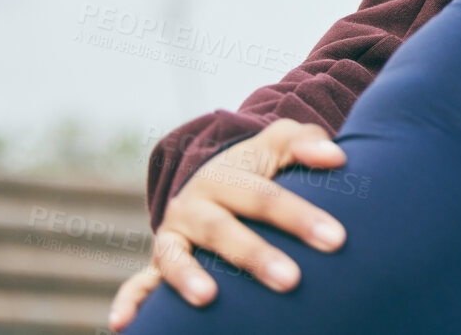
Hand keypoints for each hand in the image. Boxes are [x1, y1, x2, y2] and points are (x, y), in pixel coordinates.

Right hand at [108, 120, 349, 330]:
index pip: (264, 197)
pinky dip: (129, 303)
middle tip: (291, 280)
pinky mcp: (159, 264)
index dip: (300, 217)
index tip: (336, 239)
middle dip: (256, 255)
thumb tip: (336, 157)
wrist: (215, 178)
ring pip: (175, 256)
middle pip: (223, 229)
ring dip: (188, 278)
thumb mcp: (280, 145)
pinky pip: (139, 283)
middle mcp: (193, 205)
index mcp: (224, 176)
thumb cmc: (261, 167)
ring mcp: (172, 236)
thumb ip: (308, 143)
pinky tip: (124, 326)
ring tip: (208, 299)